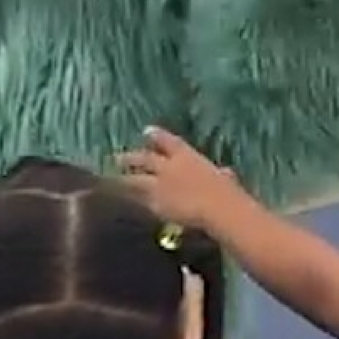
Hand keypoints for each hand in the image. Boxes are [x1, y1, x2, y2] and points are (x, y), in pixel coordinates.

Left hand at [118, 127, 240, 232]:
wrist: (217, 208)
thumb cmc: (227, 192)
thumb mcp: (224, 178)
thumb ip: (221, 174)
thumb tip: (225, 173)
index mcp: (188, 156)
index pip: (168, 141)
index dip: (156, 135)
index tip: (146, 131)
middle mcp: (168, 167)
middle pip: (144, 159)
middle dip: (130, 158)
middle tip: (116, 157)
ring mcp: (158, 185)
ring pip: (134, 180)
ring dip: (123, 180)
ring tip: (110, 181)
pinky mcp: (154, 203)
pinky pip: (140, 202)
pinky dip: (133, 202)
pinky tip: (126, 204)